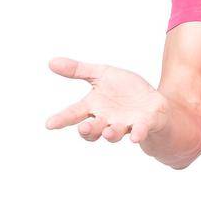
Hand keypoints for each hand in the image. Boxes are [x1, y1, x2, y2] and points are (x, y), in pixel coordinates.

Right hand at [44, 57, 169, 144]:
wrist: (151, 99)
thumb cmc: (124, 89)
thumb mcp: (101, 74)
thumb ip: (77, 70)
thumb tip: (51, 62)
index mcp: (94, 106)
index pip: (74, 113)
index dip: (62, 119)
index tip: (49, 124)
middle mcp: (107, 119)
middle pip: (93, 129)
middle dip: (88, 130)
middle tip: (83, 128)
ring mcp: (125, 124)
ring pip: (114, 133)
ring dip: (110, 133)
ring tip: (107, 132)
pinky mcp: (143, 124)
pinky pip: (139, 131)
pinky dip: (137, 134)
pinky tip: (134, 137)